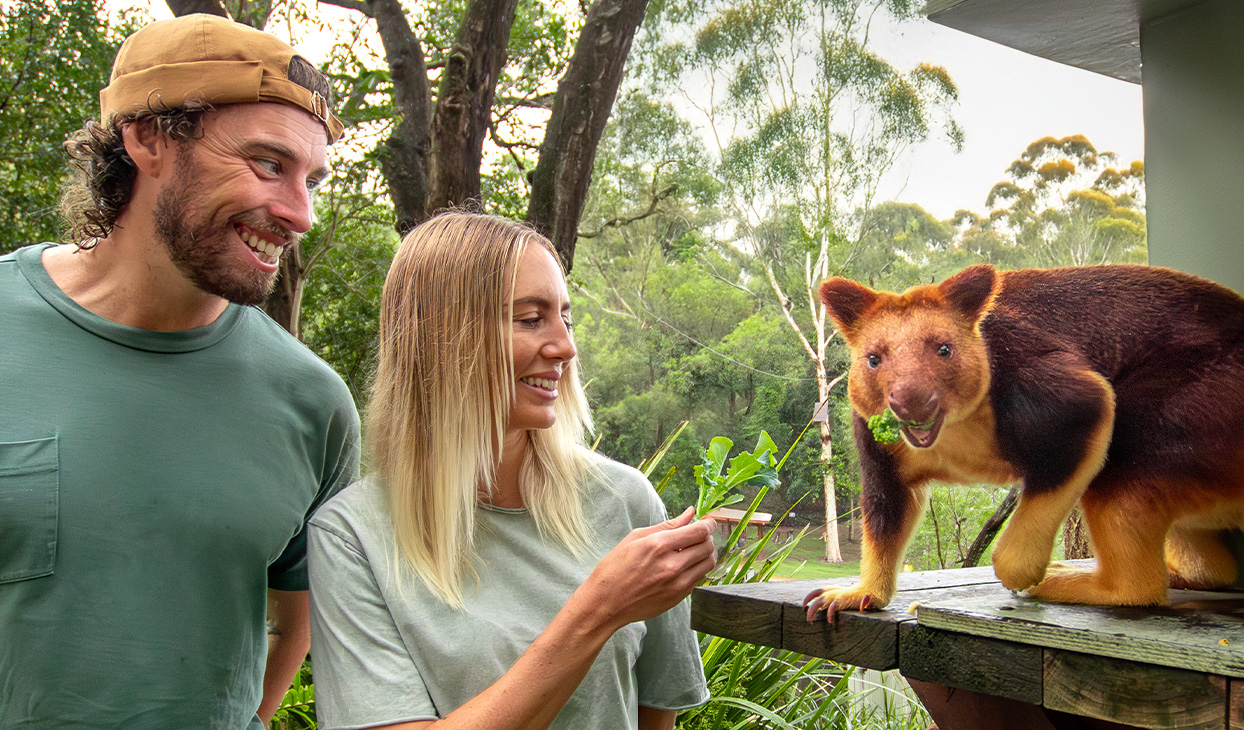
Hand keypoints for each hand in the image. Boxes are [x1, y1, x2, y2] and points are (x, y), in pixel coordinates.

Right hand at [574, 507, 716, 630]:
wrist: (606, 603)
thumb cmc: (615, 568)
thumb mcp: (636, 538)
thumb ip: (667, 525)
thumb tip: (691, 513)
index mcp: (659, 545)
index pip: (699, 532)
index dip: (709, 524)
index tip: (708, 522)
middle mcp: (672, 566)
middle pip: (708, 546)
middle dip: (707, 537)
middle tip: (698, 536)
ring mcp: (677, 584)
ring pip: (708, 564)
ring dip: (705, 554)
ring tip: (692, 551)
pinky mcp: (678, 598)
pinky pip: (699, 579)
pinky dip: (696, 569)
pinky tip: (683, 566)